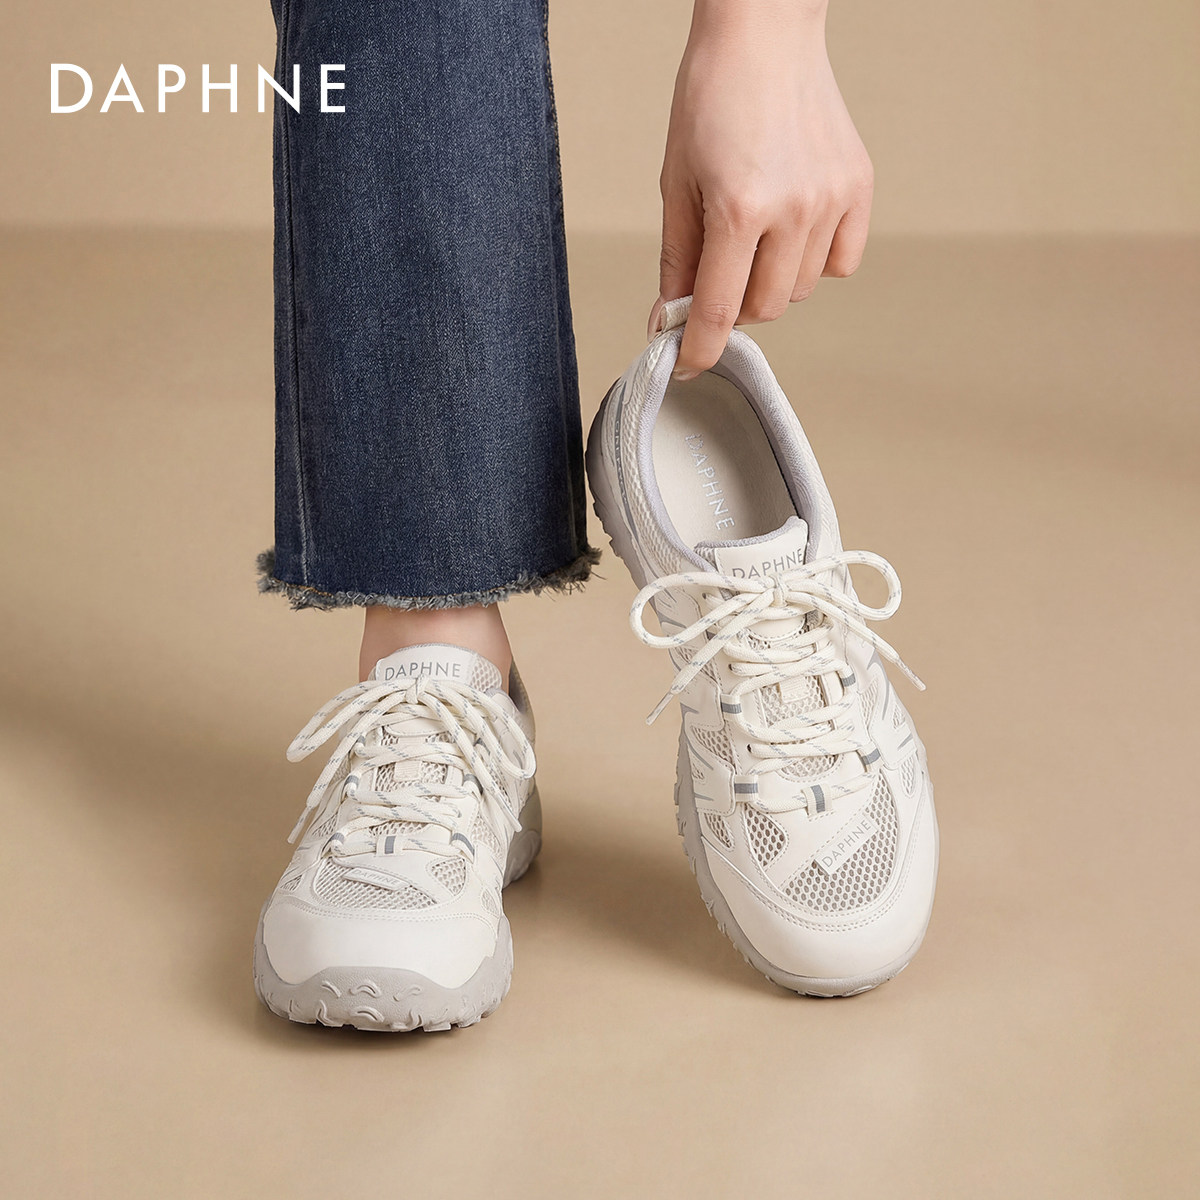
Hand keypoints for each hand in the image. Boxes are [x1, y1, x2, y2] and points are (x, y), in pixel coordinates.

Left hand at [655, 1, 872, 376]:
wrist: (763, 32)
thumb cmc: (710, 100)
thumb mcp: (676, 184)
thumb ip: (677, 261)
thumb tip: (671, 321)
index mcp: (739, 209)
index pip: (719, 310)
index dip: (700, 349)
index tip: (690, 365)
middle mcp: (792, 210)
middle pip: (764, 308)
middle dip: (734, 304)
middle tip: (720, 271)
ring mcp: (831, 199)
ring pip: (800, 290)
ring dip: (772, 281)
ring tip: (757, 234)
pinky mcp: (859, 188)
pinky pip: (841, 263)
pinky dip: (815, 262)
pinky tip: (794, 227)